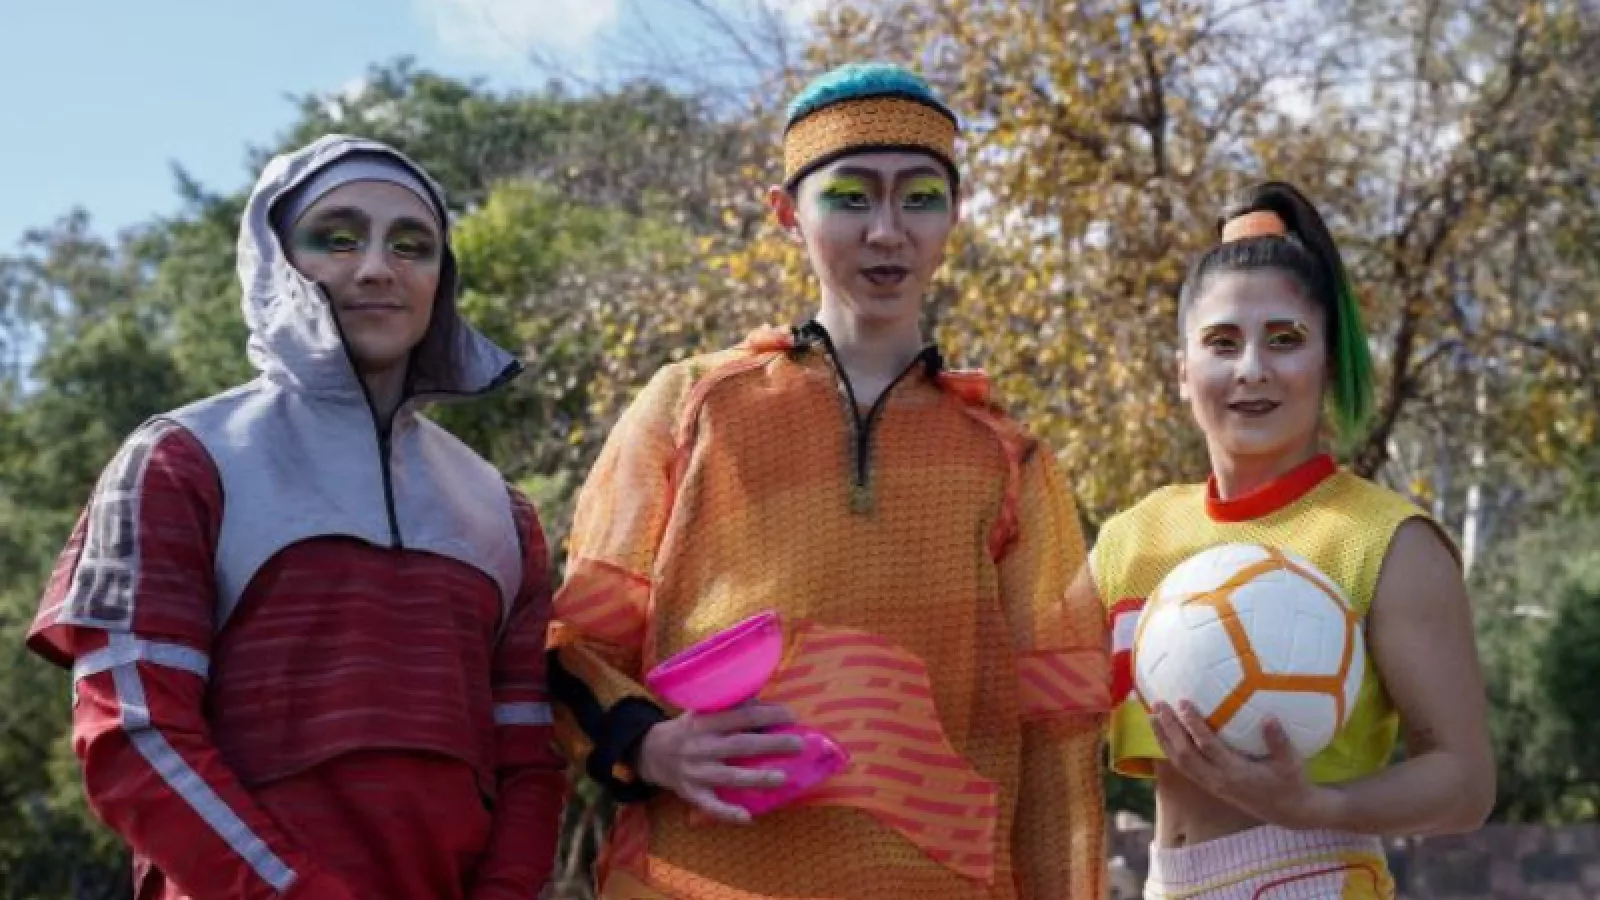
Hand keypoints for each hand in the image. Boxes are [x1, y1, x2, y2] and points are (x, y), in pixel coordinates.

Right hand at [636, 702, 802, 824]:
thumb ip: (730, 706)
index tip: (791, 715)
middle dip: (772, 745)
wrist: (651, 752)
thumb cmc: (689, 729)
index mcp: (706, 721)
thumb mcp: (703, 710)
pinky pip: (710, 806)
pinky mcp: (692, 793)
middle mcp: (701, 745)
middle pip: (741, 745)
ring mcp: (696, 771)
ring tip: (782, 778)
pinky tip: (747, 818)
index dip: (768, 715)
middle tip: (799, 744)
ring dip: (757, 778)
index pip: (742, 716)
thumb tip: (765, 702)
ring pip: (730, 776)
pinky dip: (727, 813)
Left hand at [1150, 702, 1339, 830]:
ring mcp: (1212, 785)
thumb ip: (1279, 741)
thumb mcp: (1291, 763)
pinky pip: (1184, 769)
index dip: (1193, 726)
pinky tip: (1164, 736)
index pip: (1208, 747)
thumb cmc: (1291, 783)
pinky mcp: (1210, 786)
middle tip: (1158, 705)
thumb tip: (1268, 717)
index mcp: (1236, 774)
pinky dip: (1171, 751)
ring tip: (1152, 716)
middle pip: (1185, 756)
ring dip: (1165, 740)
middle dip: (1169, 730)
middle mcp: (1219, 781)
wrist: (1288, 812)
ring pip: (1180, 764)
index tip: (1182, 703)